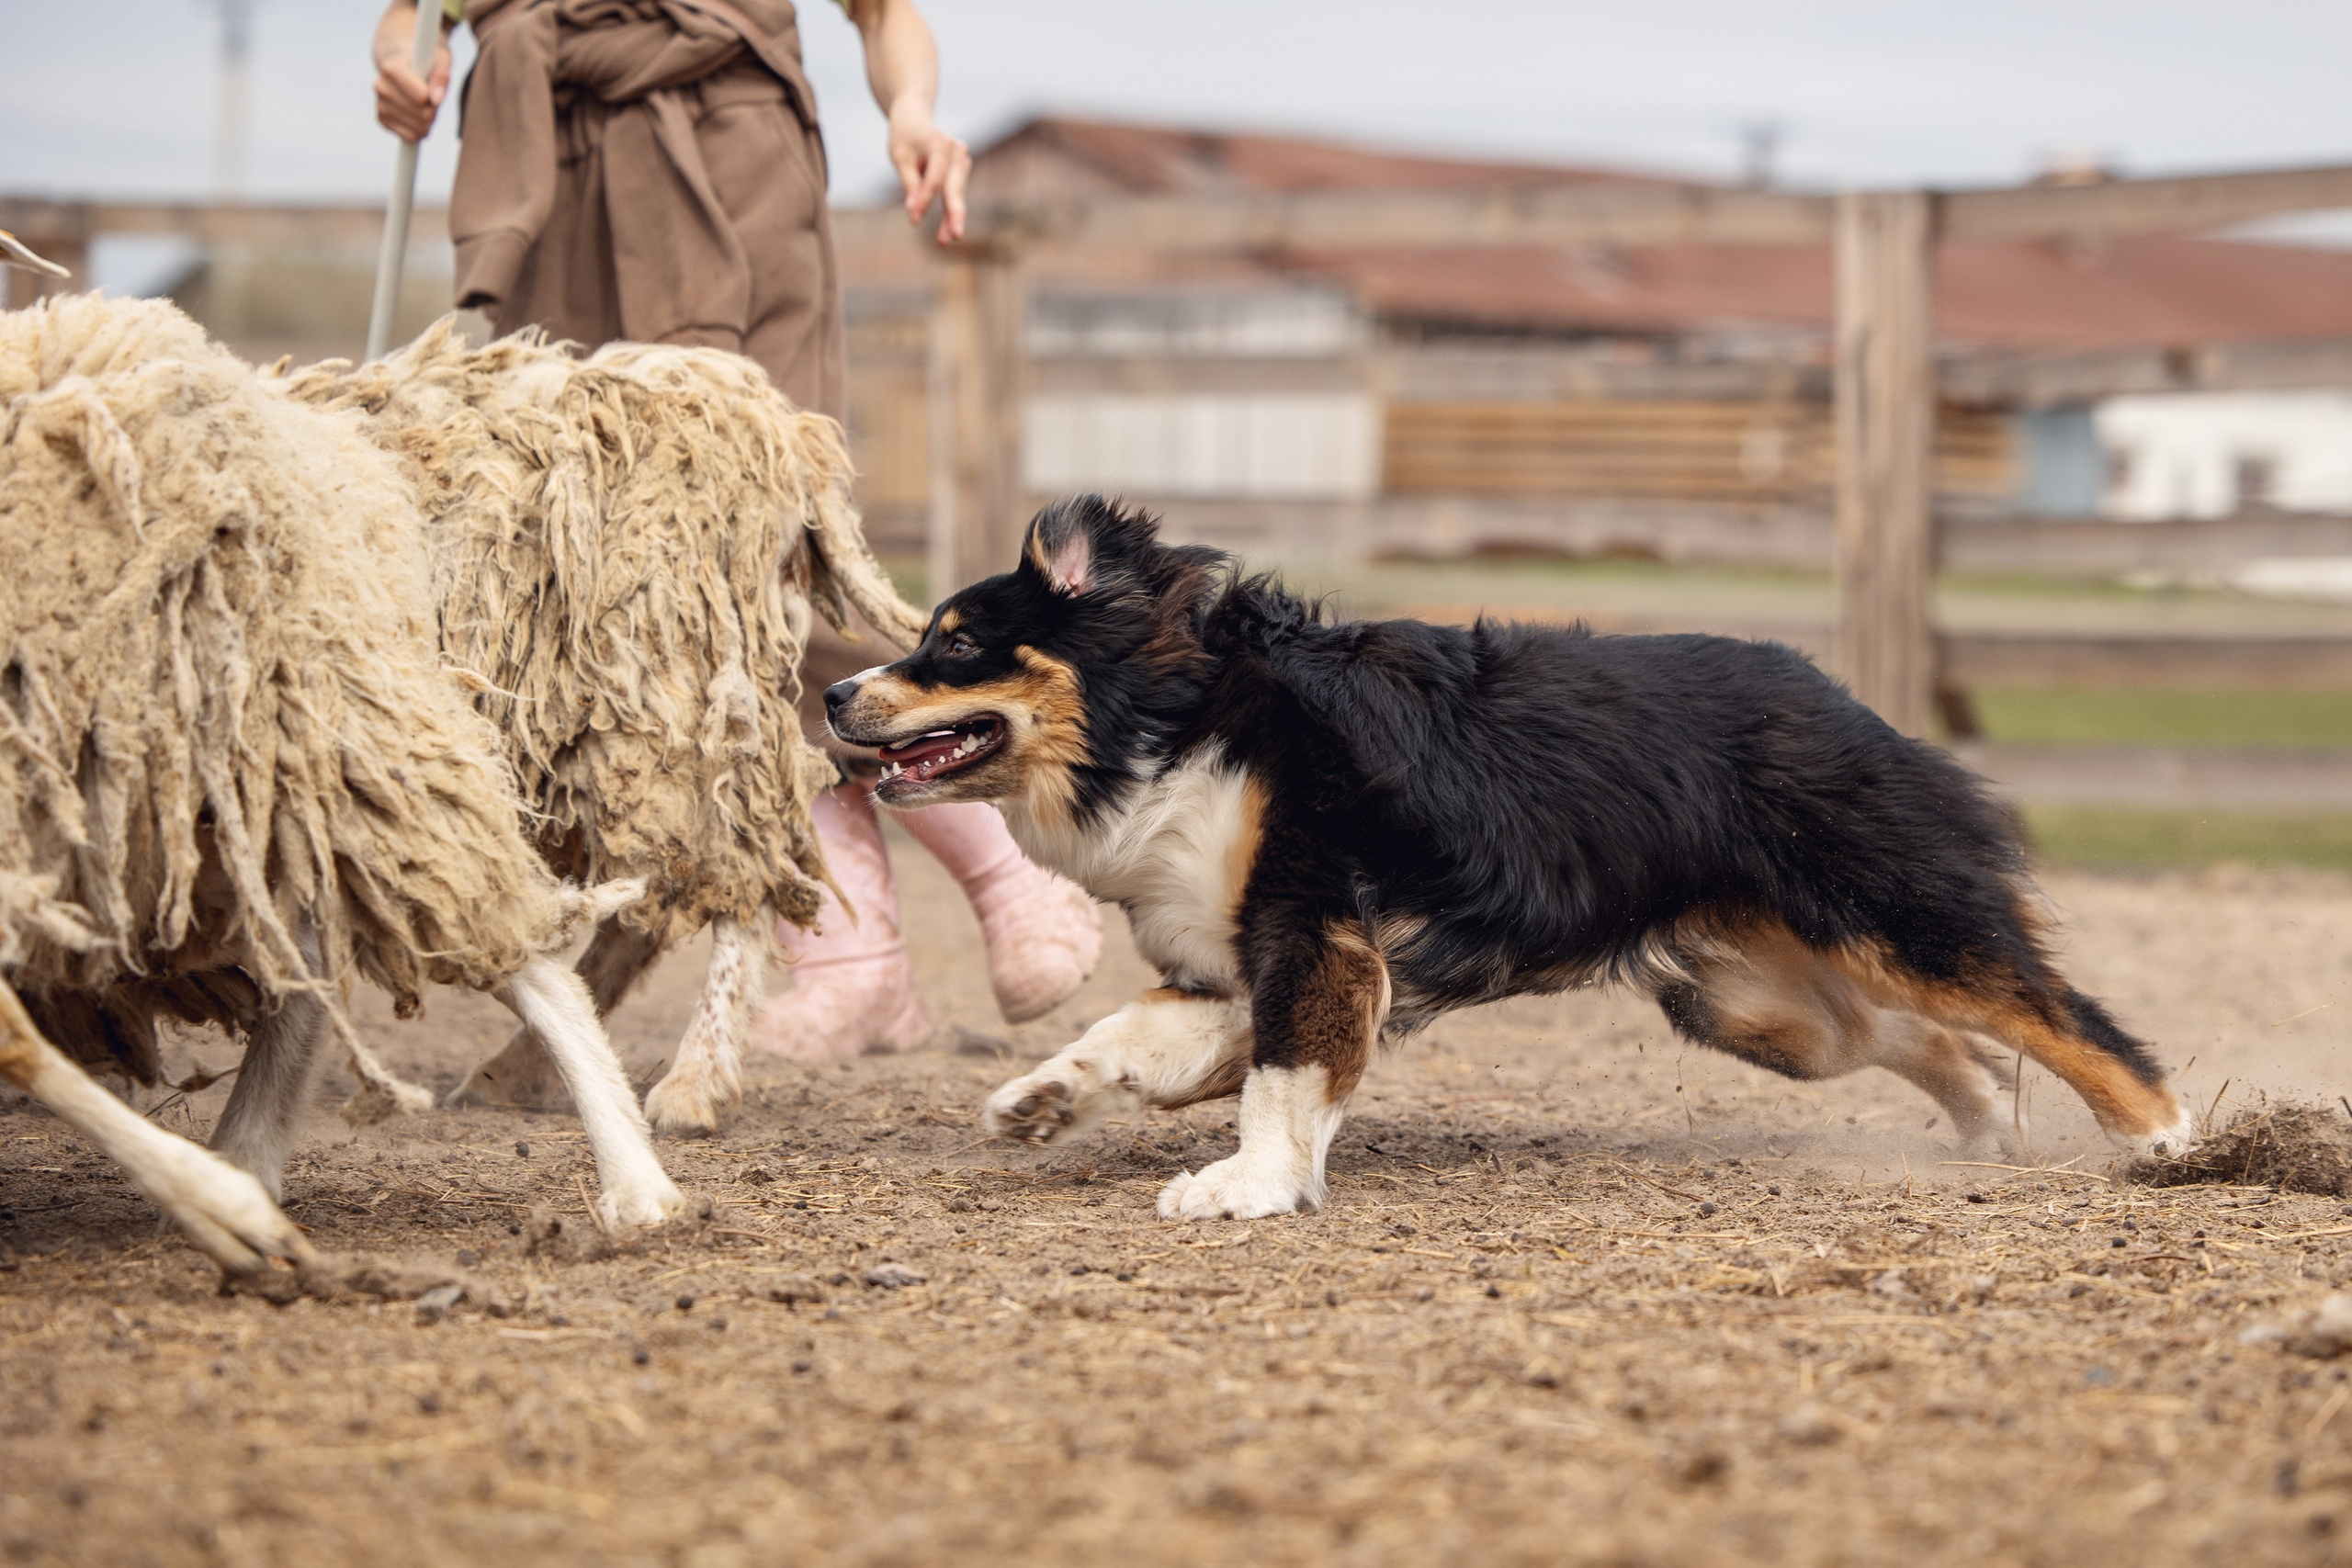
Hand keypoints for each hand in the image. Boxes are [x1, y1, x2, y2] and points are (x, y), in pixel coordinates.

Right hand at [372, 2, 450, 142]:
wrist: (403, 62)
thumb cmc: (426, 61)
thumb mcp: (440, 59)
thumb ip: (441, 76)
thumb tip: (436, 100)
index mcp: (391, 68)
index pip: (422, 97)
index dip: (434, 96)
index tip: (432, 87)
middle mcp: (380, 86)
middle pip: (422, 114)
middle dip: (433, 109)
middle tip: (431, 96)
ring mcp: (379, 103)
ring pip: (417, 128)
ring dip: (428, 120)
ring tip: (424, 104)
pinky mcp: (381, 119)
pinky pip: (410, 137)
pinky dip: (420, 130)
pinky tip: (417, 115)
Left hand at [885, 97, 970, 243]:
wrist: (915, 118)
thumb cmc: (904, 137)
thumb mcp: (900, 157)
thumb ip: (909, 183)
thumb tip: (913, 211)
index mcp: (941, 145)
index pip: (934, 179)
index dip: (924, 200)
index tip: (913, 220)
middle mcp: (957, 153)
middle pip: (954, 187)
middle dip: (953, 214)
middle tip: (954, 237)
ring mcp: (962, 161)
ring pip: (956, 194)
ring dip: (952, 218)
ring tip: (944, 241)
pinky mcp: (960, 172)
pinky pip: (955, 194)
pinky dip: (950, 212)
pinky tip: (945, 232)